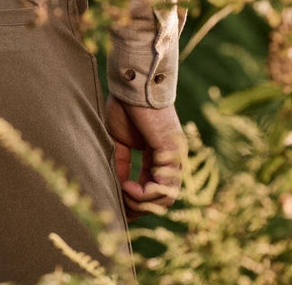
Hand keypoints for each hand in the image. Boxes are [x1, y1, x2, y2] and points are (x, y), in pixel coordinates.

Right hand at [105, 97, 185, 217]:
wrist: (132, 83)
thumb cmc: (125, 105)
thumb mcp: (119, 140)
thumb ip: (121, 163)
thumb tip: (117, 187)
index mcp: (159, 155)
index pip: (154, 188)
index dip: (136, 200)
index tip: (117, 201)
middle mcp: (172, 159)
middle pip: (161, 198)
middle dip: (139, 206)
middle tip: (120, 203)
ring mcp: (174, 157)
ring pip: (166, 197)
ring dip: (142, 203)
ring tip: (123, 192)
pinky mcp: (171, 152)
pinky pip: (165, 185)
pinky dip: (146, 193)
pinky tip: (129, 187)